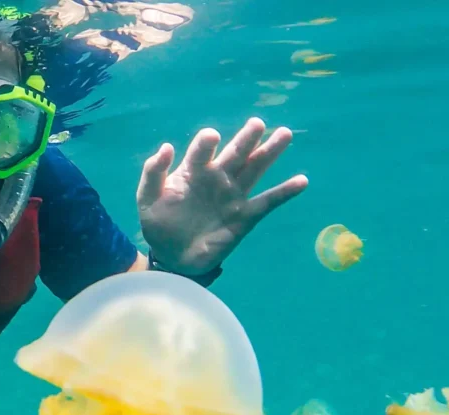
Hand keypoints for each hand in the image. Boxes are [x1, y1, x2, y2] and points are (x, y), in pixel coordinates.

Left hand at [136, 118, 307, 274]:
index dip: (206, 143)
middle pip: (235, 154)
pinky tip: (302, 180)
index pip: (201, 152)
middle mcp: (216, 178)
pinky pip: (268, 202)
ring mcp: (233, 196)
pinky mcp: (245, 217)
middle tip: (257, 123)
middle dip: (246, 138)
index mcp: (192, 172)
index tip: (211, 137)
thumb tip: (166, 147)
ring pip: (255, 169)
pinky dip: (285, 192)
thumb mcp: (147, 200)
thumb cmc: (159, 224)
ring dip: (269, 152)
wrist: (173, 257)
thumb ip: (153, 174)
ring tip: (285, 134)